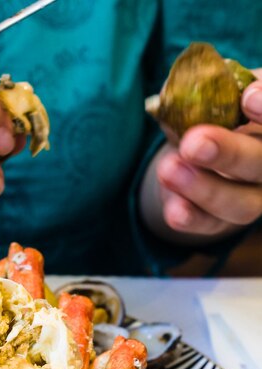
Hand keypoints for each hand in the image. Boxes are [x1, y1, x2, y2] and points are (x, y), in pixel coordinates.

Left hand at [140, 69, 261, 244]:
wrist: (196, 149)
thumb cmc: (217, 110)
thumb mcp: (217, 92)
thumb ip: (209, 88)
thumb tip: (178, 88)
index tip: (247, 98)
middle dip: (230, 153)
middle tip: (193, 142)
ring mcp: (253, 198)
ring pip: (241, 204)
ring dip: (205, 189)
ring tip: (169, 169)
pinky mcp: (222, 221)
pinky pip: (211, 224)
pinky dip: (191, 218)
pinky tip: (174, 210)